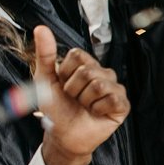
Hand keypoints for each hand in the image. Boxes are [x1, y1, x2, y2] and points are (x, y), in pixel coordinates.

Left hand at [33, 25, 127, 164]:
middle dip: (74, 90)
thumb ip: (45, 54)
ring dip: (85, 101)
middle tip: (74, 99)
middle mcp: (102, 74)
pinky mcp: (122, 105)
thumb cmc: (56, 109)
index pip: (78, 56)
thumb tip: (41, 28)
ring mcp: (114, 88)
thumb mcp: (45, 80)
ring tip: (85, 107)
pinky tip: (96, 113)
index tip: (63, 85)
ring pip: (99, 85)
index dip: (66, 74)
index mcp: (85, 65)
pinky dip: (99, 109)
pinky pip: (112, 99)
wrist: (63, 136)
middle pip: (88, 71)